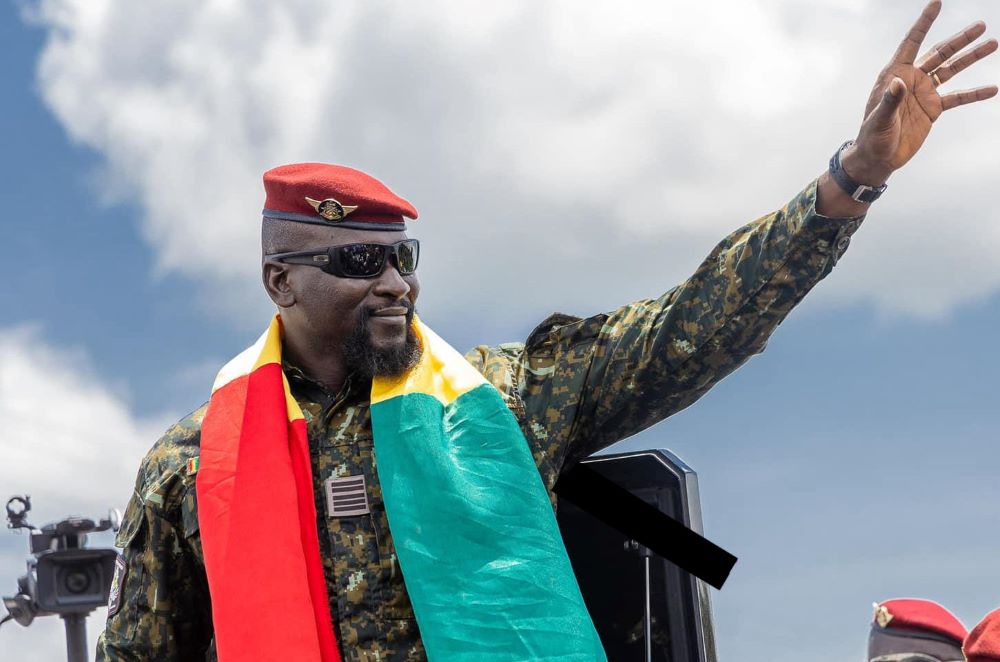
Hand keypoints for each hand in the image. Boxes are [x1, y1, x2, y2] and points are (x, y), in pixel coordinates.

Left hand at [845, 0, 997, 185]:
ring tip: (993, 43)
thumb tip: (899, 82)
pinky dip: (974, 93)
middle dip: (960, 40)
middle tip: (981, 25)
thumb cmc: (872, 137)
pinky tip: (993, 89)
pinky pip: (958, 97)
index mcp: (895, 75)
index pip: (911, 43)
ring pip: (951, 70)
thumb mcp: (879, 119)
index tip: (937, 3)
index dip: (924, 23)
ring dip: (971, 58)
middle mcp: (912, 79)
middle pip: (940, 54)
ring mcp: (924, 93)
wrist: (878, 157)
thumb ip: (890, 100)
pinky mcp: (933, 109)